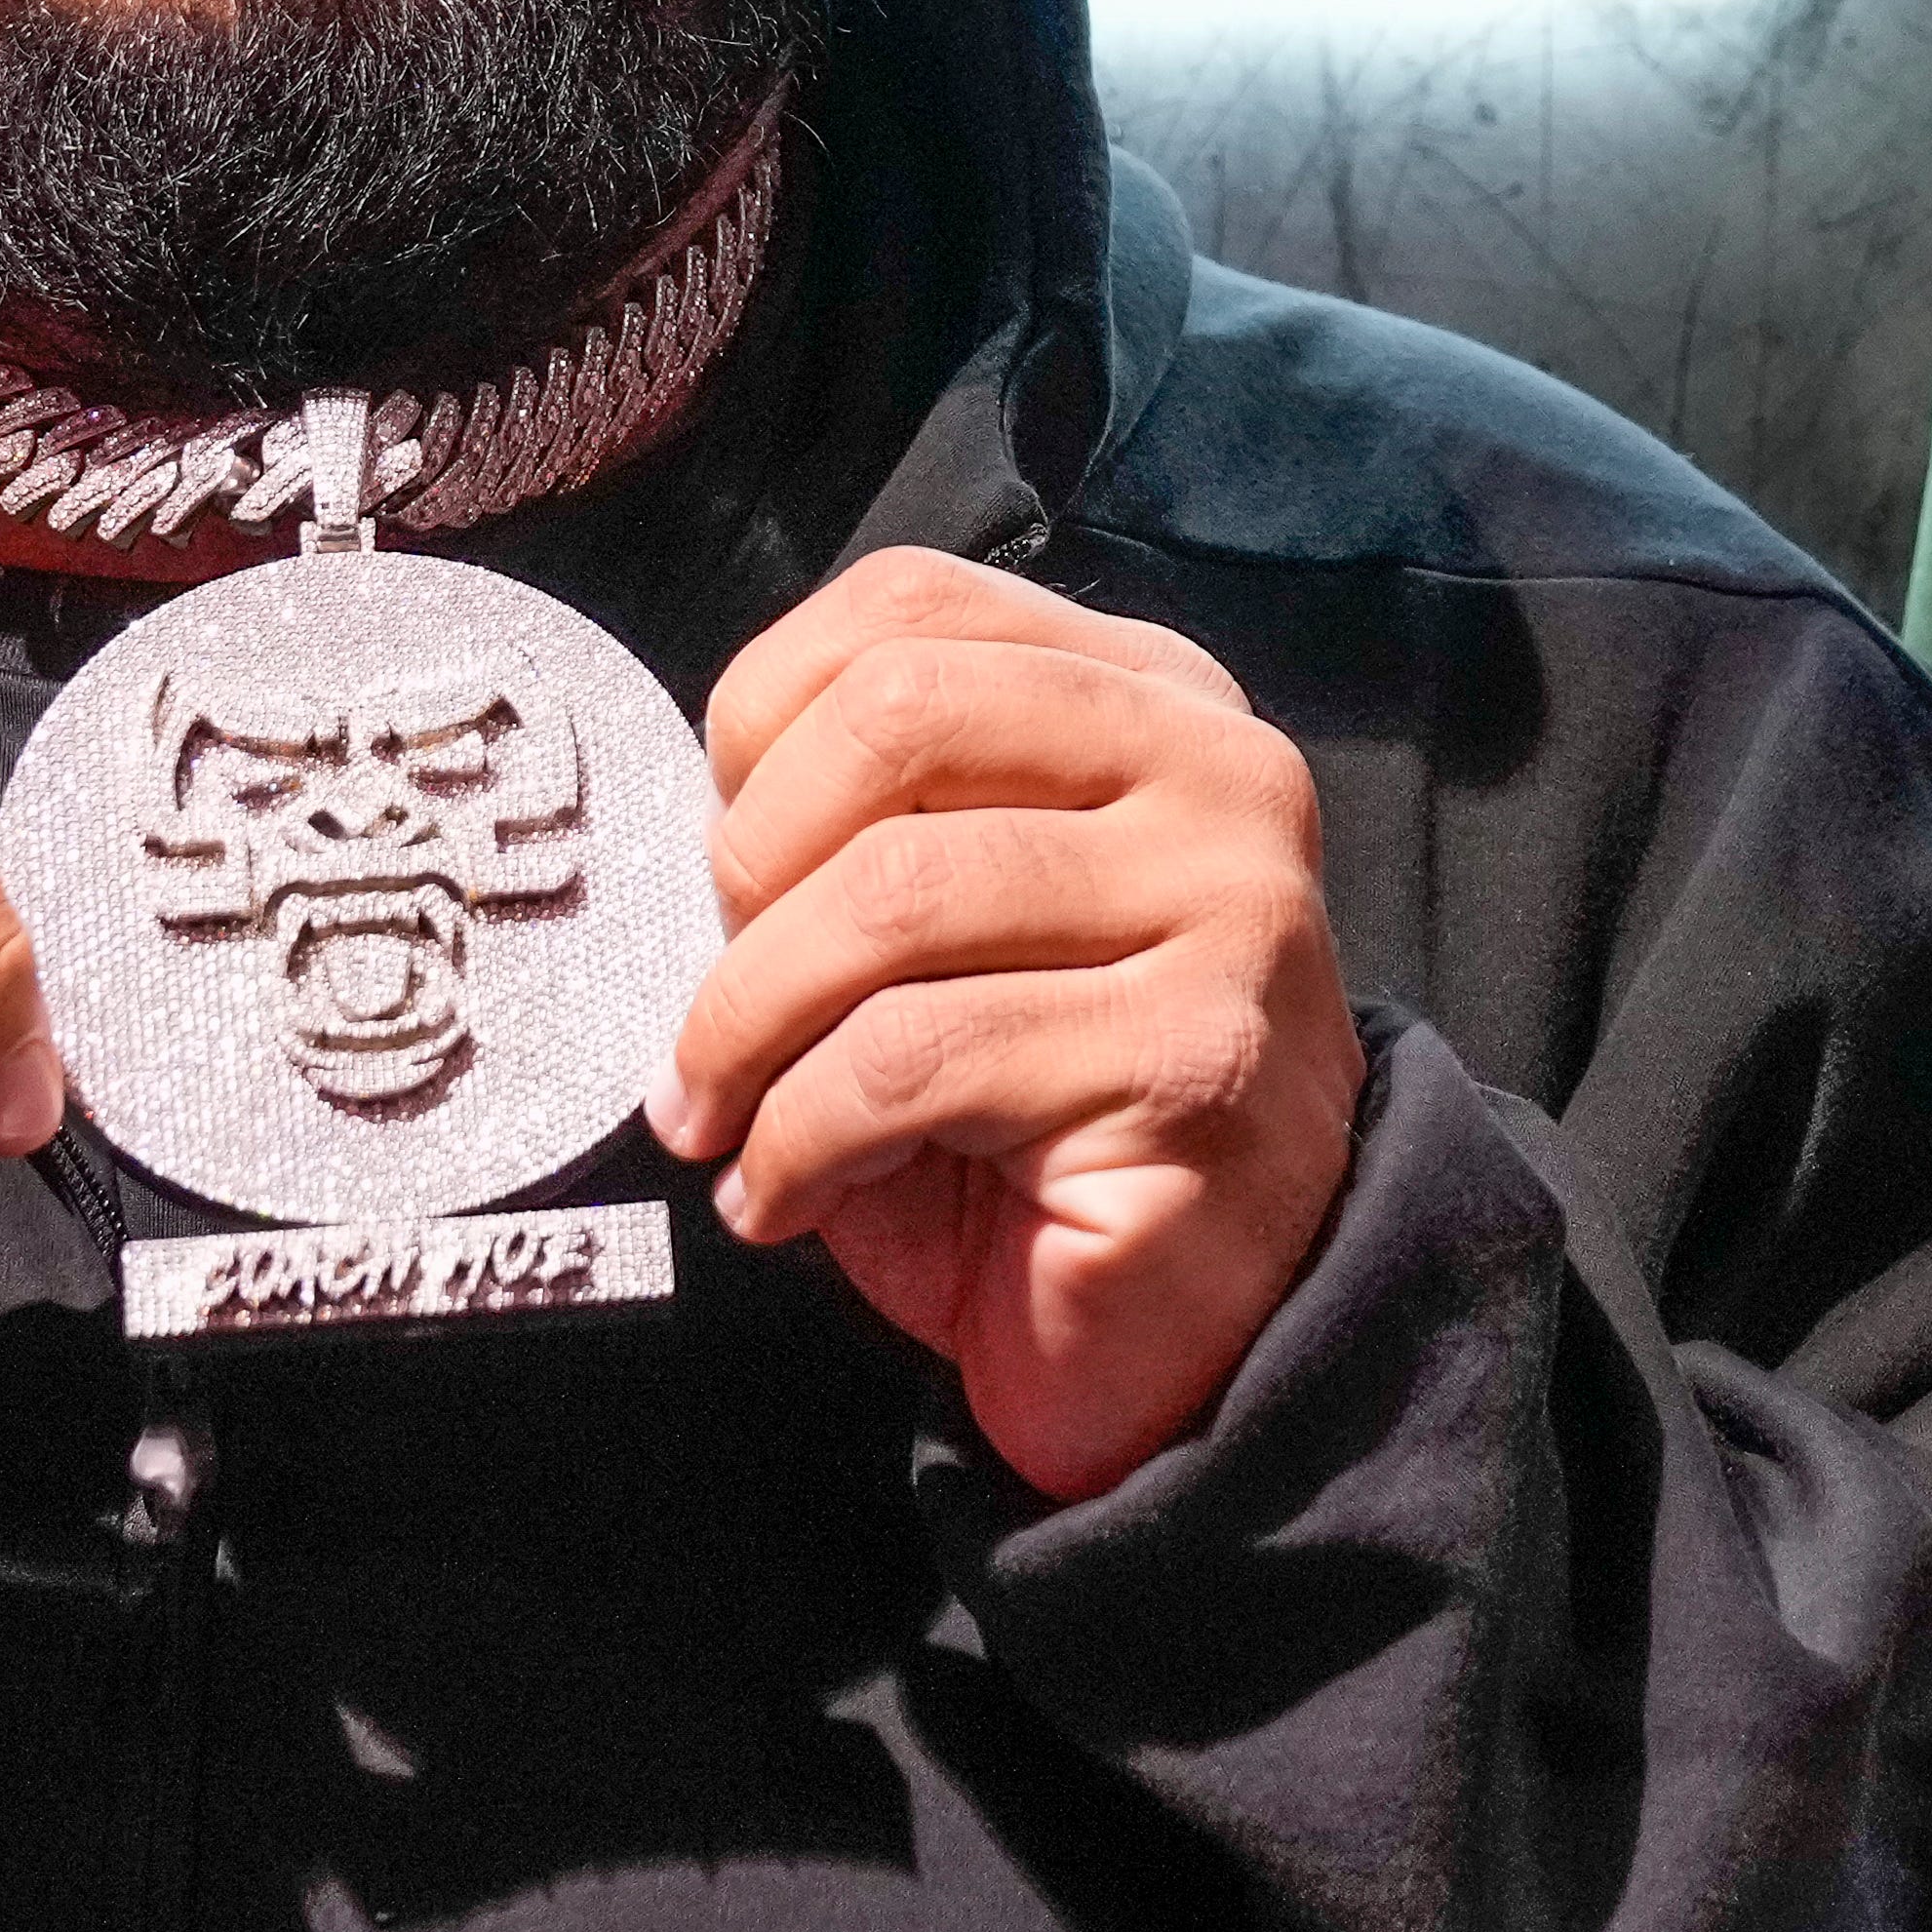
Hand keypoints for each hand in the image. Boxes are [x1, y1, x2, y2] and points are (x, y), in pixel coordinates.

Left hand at [659, 552, 1357, 1501]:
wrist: (1208, 1325)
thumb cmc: (1041, 1119)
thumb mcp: (951, 927)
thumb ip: (869, 830)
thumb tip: (703, 827)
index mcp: (1147, 700)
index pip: (911, 606)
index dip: (761, 718)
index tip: (726, 864)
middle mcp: (1213, 774)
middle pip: (897, 715)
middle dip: (751, 867)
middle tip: (715, 1002)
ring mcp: (1227, 909)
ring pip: (894, 895)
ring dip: (749, 1027)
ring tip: (722, 1117)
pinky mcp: (1197, 1059)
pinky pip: (915, 1061)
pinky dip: (797, 1141)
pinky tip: (783, 1195)